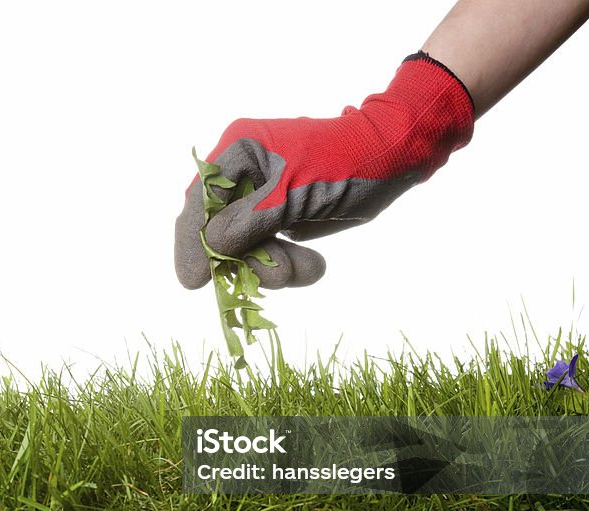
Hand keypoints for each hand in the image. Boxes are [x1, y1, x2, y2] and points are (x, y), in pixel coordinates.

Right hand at [174, 53, 473, 289]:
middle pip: (219, 231)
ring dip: (273, 267)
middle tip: (278, 276)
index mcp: (237, 152)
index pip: (198, 202)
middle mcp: (242, 175)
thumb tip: (210, 248)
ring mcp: (260, 198)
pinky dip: (289, 265)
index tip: (194, 280)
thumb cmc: (346, 163)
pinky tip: (314, 267)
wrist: (395, 157)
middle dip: (247, 260)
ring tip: (308, 270)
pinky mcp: (279, 217)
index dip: (192, 243)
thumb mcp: (293, 194)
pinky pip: (270, 252)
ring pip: (246, 249)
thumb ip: (248, 221)